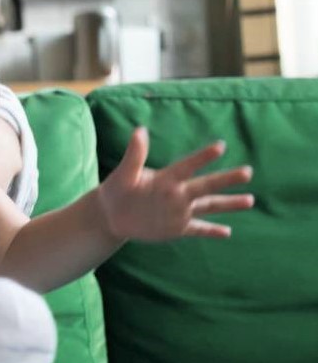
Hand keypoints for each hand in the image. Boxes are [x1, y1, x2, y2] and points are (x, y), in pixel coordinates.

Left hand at [98, 128, 253, 240]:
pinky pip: (197, 230)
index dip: (202, 157)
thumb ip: (134, 154)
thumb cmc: (116, 189)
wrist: (111, 214)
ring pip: (208, 206)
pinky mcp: (176, 228)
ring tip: (250, 200)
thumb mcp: (124, 173)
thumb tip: (140, 130)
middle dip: (226, 179)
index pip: (187, 166)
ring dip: (228, 204)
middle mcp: (177, 194)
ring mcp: (179, 211)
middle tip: (248, 171)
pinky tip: (227, 231)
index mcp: (166, 178)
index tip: (220, 146)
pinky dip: (211, 231)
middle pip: (205, 186)